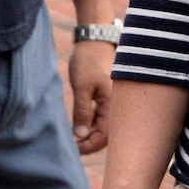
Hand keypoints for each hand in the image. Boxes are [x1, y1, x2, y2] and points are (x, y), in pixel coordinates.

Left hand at [70, 38, 113, 154]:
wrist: (94, 41)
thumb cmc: (88, 61)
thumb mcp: (82, 86)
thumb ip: (82, 112)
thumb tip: (79, 137)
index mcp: (114, 105)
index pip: (103, 138)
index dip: (88, 146)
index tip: (72, 148)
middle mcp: (117, 107)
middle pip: (105, 136)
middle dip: (88, 143)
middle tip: (71, 144)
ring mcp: (112, 103)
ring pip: (103, 128)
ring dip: (89, 134)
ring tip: (73, 136)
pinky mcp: (107, 99)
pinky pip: (101, 119)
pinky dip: (90, 125)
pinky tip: (79, 125)